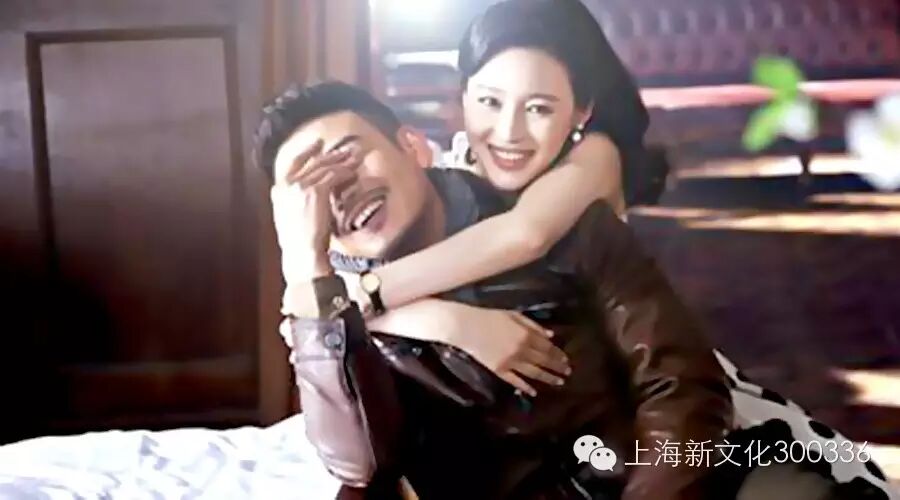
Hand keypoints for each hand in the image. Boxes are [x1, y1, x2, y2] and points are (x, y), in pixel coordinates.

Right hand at [270, 139, 359, 282]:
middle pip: (312, 162)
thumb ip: (295, 200)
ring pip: (325, 167)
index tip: (318, 144)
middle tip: (346, 149)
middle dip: (331, 154)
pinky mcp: (316, 191)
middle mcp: (287, 184)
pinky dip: (345, 172)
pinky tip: (353, 171)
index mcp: (279, 190)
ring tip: (355, 157)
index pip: (293, 163)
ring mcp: (301, 186)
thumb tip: (307, 191)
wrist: (301, 254)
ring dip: (342, 161)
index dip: (307, 151)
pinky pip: (333, 176)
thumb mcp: (291, 217)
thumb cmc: (299, 242)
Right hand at [445, 304, 570, 395]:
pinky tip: (533, 391)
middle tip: (568, 372)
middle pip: (544, 360)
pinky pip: (515, 380)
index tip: (566, 360)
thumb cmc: (489, 316)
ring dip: (547, 378)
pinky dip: (525, 386)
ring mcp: (510, 362)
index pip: (548, 347)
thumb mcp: (513, 314)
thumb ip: (533, 325)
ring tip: (558, 382)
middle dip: (557, 367)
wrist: (465, 326)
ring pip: (533, 372)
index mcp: (526, 334)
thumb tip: (550, 335)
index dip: (558, 354)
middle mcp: (522, 350)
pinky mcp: (499, 370)